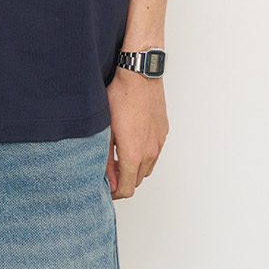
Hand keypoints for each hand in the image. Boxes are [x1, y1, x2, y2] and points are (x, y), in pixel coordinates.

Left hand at [105, 69, 168, 200]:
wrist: (140, 75)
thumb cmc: (120, 97)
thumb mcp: (105, 131)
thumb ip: (106, 161)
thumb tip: (110, 182)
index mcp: (133, 155)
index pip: (126, 190)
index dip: (114, 193)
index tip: (106, 187)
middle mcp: (150, 152)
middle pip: (136, 181)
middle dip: (122, 181)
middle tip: (109, 169)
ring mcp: (159, 142)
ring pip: (147, 168)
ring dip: (134, 168)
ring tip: (120, 155)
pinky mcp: (163, 132)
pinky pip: (154, 153)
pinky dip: (143, 155)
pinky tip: (132, 141)